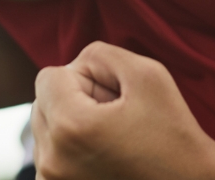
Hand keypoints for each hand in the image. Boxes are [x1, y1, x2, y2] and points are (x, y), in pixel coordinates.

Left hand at [33, 43, 214, 179]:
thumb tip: (72, 64)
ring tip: (110, 137)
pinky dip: (70, 148)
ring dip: (70, 124)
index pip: (48, 76)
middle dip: (73, 100)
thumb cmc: (172, 131)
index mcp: (71, 126)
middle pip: (42, 103)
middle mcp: (53, 160)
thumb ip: (99, 54)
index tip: (113, 97)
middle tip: (114, 116)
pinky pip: (49, 154)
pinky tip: (103, 155)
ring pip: (45, 128)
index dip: (84, 78)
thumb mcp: (146, 73)